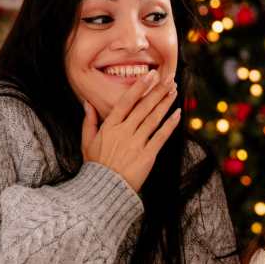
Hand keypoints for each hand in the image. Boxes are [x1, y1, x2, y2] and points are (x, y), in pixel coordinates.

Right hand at [81, 71, 180, 191]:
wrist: (106, 189)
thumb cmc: (96, 166)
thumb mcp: (87, 142)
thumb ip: (89, 121)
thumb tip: (87, 103)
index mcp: (110, 127)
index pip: (126, 102)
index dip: (139, 87)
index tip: (150, 75)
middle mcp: (124, 132)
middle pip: (144, 107)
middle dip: (157, 91)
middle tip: (169, 78)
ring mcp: (137, 143)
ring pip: (154, 118)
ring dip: (165, 103)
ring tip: (174, 91)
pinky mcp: (147, 155)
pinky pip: (161, 137)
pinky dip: (170, 125)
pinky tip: (177, 113)